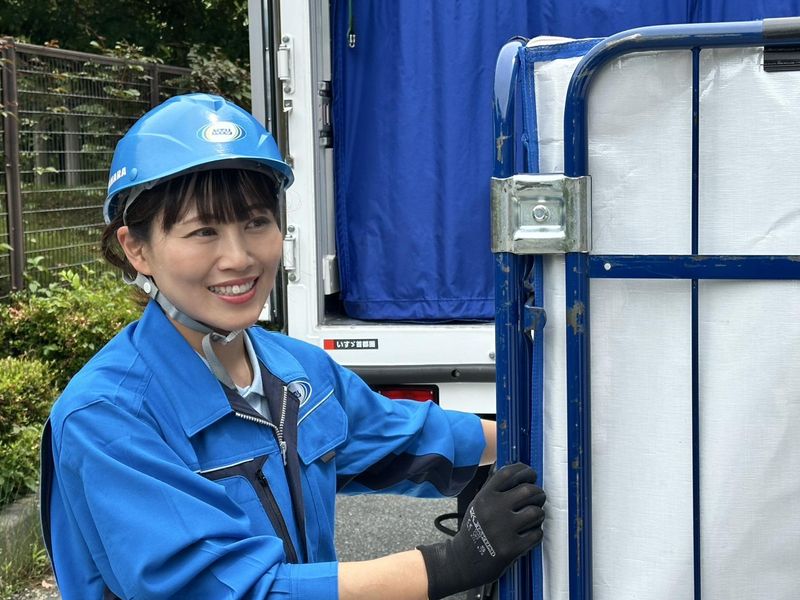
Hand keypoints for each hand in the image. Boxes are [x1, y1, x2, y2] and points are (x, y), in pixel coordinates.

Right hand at [417, 463, 544, 598]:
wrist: (463, 561)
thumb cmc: (474, 530)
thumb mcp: (478, 503)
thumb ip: (496, 489)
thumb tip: (518, 472)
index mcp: (484, 496)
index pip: (509, 473)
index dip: (525, 471)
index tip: (531, 475)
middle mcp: (493, 510)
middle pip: (528, 490)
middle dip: (538, 493)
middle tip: (538, 498)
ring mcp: (503, 530)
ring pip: (536, 512)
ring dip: (538, 514)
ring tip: (532, 518)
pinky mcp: (512, 548)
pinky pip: (537, 534)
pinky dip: (536, 533)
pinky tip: (528, 534)